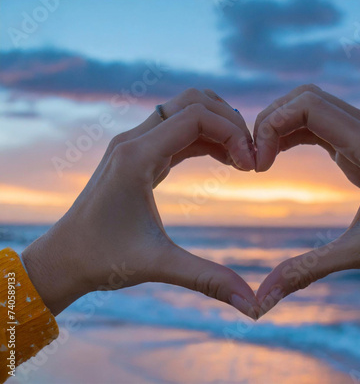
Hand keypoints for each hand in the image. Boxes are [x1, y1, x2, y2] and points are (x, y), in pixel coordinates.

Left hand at [23, 88, 258, 318]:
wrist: (63, 258)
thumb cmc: (102, 259)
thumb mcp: (158, 265)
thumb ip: (208, 279)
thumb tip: (251, 304)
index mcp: (136, 156)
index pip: (196, 116)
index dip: (233, 133)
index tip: (251, 167)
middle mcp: (134, 140)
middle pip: (192, 101)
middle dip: (229, 121)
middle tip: (249, 156)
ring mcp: (134, 144)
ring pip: (185, 111)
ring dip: (218, 126)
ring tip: (241, 159)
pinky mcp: (138, 154)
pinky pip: (178, 131)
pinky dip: (205, 138)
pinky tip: (224, 160)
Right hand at [254, 84, 359, 315]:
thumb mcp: (359, 254)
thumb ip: (306, 270)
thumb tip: (261, 300)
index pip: (307, 105)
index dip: (271, 127)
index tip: (258, 166)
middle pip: (306, 97)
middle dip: (270, 121)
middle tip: (254, 160)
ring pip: (315, 107)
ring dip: (282, 126)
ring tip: (262, 159)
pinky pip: (326, 125)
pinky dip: (297, 134)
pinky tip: (280, 156)